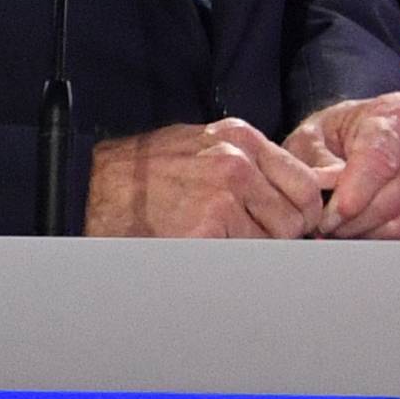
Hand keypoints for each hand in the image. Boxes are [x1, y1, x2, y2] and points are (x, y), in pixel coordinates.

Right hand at [86, 118, 330, 239]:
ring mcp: (223, 195)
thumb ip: (249, 162)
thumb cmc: (148, 171)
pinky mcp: (206, 228)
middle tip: (261, 241)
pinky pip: (246, 254)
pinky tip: (212, 250)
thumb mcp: (203, 145)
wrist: (93, 186)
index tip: (297, 225)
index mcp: (240, 139)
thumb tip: (295, 193)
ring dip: (259, 248)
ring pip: (275, 239)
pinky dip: (235, 259)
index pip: (306, 183)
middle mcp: (237, 163)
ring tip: (229, 243)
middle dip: (285, 235)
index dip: (305, 211)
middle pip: (297, 215)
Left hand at [286, 92, 399, 240]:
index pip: (381, 161)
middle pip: (393, 196)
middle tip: (324, 224)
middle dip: (353, 219)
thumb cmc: (333, 136)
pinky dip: (377, 239)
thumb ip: (317, 159)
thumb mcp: (310, 136)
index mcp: (399, 113)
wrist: (353, 142)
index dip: (354, 194)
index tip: (329, 216)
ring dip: (363, 232)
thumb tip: (326, 183)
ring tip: (337, 226)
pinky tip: (357, 228)